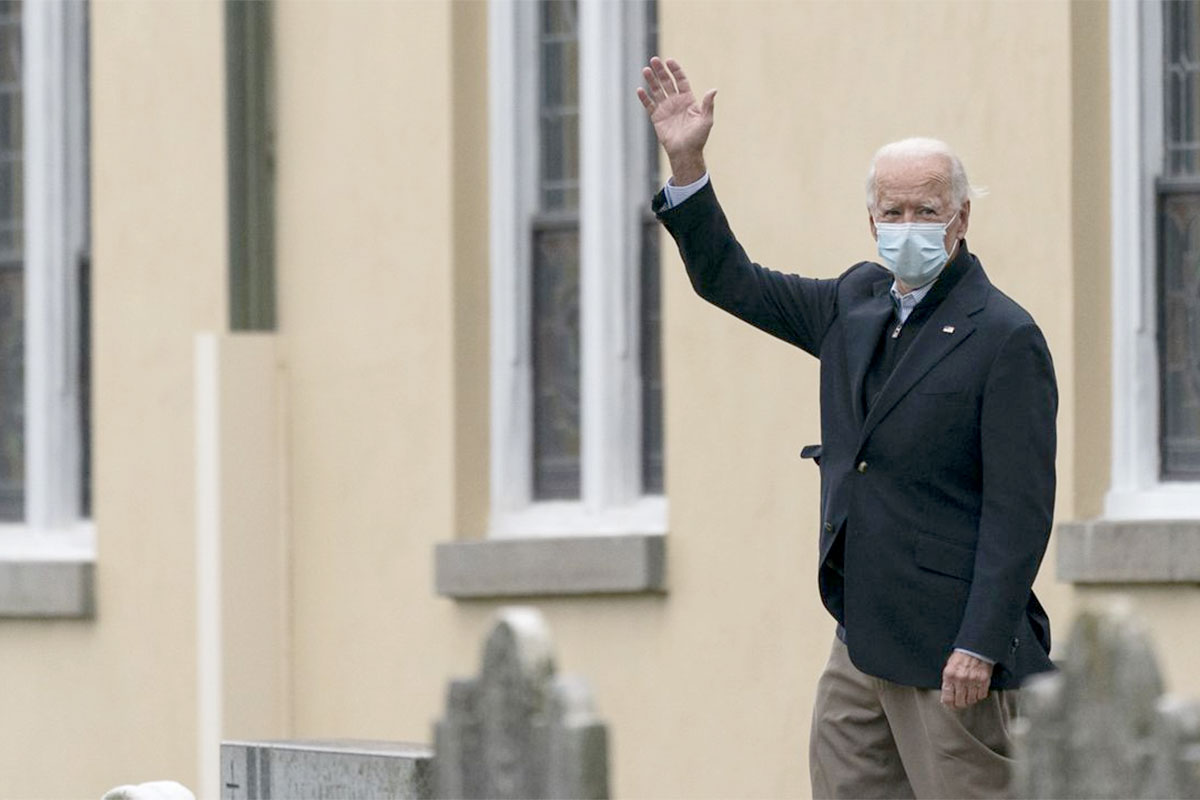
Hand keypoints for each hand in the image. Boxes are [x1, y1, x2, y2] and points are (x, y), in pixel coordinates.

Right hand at [636, 57, 716, 184]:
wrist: (685, 153)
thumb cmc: (698, 138)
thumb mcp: (706, 120)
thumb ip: (708, 105)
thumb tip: (714, 90)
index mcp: (688, 100)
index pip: (680, 80)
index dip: (675, 70)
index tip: (669, 61)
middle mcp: (676, 102)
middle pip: (666, 82)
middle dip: (660, 71)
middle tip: (654, 60)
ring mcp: (665, 109)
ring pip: (656, 91)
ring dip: (651, 80)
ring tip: (645, 70)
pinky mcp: (657, 118)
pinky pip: (649, 105)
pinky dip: (644, 98)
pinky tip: (640, 89)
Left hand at [940, 651, 993, 708]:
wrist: (975, 648)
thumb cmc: (961, 657)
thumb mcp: (949, 667)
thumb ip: (947, 682)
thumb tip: (945, 698)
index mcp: (949, 675)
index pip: (948, 698)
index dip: (949, 705)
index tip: (951, 705)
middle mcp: (961, 679)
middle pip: (960, 702)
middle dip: (960, 704)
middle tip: (961, 702)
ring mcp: (973, 680)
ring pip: (971, 700)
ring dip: (970, 699)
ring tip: (969, 694)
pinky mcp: (983, 681)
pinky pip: (981, 696)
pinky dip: (979, 695)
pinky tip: (976, 690)